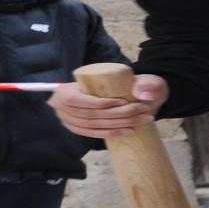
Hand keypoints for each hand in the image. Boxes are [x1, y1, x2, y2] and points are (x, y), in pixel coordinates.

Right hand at [49, 75, 169, 136]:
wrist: (67, 91)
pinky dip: (112, 133)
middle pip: (96, 116)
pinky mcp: (76, 129)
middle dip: (122, 114)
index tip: (125, 101)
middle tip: (143, 110)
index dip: (105, 103)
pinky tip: (128, 131)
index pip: (86, 101)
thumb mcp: (96, 73)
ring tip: (140, 120)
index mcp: (65, 93)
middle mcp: (64, 110)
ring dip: (120, 124)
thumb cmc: (86, 80)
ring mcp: (69, 122)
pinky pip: (94, 134)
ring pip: (97, 126)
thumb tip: (144, 93)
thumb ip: (118, 79)